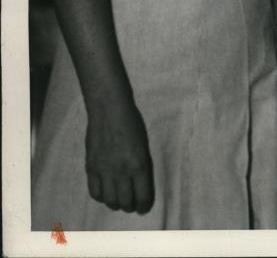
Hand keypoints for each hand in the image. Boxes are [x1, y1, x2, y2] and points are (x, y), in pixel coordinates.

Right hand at [85, 98, 154, 214]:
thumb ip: (141, 166)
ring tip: (119, 198)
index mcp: (139, 165)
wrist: (109, 110)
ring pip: (110, 201)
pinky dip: (101, 196)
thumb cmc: (132, 123)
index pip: (143, 197)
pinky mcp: (91, 168)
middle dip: (131, 206)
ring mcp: (105, 171)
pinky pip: (95, 193)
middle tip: (131, 203)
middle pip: (126, 203)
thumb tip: (139, 185)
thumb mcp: (144, 145)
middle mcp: (122, 171)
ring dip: (116, 203)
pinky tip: (105, 191)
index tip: (143, 207)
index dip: (144, 206)